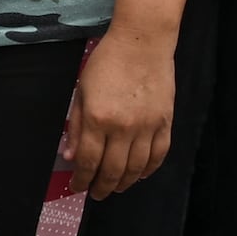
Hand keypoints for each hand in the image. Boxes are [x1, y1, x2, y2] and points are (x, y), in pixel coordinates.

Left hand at [59, 26, 176, 197]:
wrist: (142, 41)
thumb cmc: (107, 62)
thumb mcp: (82, 92)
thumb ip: (77, 127)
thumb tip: (71, 157)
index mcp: (98, 118)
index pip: (89, 162)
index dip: (82, 180)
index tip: (77, 187)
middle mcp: (124, 127)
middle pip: (112, 170)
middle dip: (102, 187)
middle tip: (96, 194)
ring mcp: (148, 126)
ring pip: (136, 167)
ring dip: (124, 182)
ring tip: (115, 187)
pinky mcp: (165, 122)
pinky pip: (159, 154)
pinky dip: (149, 169)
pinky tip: (139, 174)